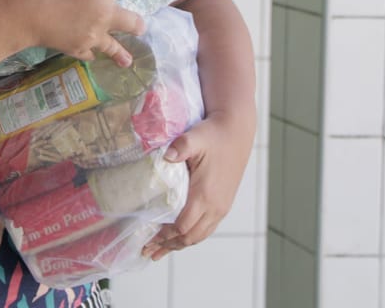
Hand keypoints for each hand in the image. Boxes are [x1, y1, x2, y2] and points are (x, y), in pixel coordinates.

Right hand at [10, 0, 144, 65]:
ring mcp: (93, 35)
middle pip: (131, 21)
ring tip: (127, 62)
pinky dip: (89, 52)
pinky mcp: (79, 49)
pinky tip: (89, 54)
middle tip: (140, 27)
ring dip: (120, 53)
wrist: (24, 13)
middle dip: (136, 24)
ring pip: (113, 46)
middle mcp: (104, 15)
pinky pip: (90, 53)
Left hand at [141, 114, 249, 259]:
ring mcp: (221, 207)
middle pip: (190, 237)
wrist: (236, 132)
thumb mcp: (196, 137)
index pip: (183, 226)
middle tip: (148, 251)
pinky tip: (181, 237)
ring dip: (180, 245)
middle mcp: (215, 205)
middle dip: (169, 246)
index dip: (165, 235)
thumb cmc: (213, 135)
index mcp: (205, 194)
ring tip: (161, 251)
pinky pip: (207, 228)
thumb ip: (181, 146)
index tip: (148, 239)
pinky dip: (192, 237)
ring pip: (200, 236)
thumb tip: (168, 155)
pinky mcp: (224, 204)